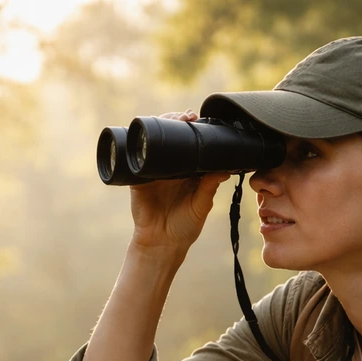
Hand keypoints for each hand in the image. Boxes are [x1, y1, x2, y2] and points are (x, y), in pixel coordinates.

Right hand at [128, 110, 231, 258]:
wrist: (162, 243)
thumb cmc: (185, 226)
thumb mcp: (201, 205)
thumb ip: (210, 186)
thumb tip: (225, 169)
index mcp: (188, 171)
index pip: (191, 143)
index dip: (194, 129)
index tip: (199, 118)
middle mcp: (171, 167)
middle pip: (172, 136)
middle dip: (177, 121)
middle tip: (187, 116)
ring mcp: (153, 170)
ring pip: (154, 142)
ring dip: (160, 126)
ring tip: (171, 119)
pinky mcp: (138, 178)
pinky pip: (136, 159)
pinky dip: (139, 146)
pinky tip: (145, 136)